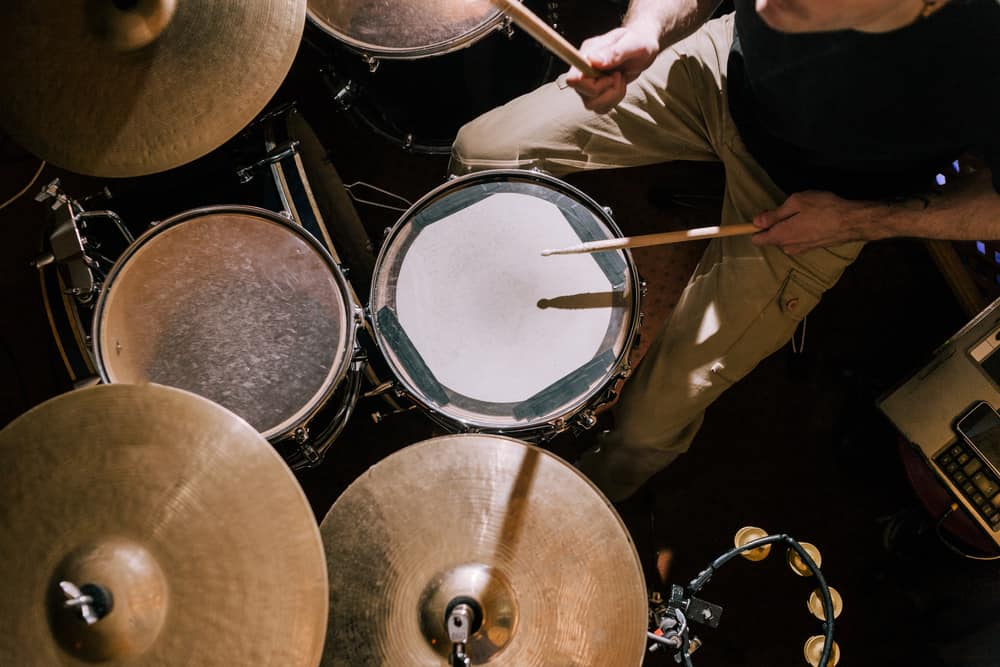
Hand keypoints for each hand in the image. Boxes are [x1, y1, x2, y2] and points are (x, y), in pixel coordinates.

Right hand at [565, 24, 660, 113]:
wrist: (643, 48)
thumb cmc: (637, 42)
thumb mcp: (632, 44)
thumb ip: (614, 52)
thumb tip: (593, 61)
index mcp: (587, 54)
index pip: (573, 78)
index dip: (588, 84)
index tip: (610, 75)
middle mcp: (583, 70)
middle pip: (581, 93)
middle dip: (605, 89)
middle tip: (618, 75)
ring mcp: (588, 83)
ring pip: (591, 104)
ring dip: (612, 96)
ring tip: (620, 79)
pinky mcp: (597, 94)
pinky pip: (600, 108)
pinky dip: (614, 101)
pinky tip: (619, 86)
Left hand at [751, 191, 880, 254]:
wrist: (852, 221)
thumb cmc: (824, 208)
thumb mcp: (795, 203)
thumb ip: (774, 214)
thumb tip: (756, 222)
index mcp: (781, 236)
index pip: (757, 240)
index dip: (754, 227)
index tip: (761, 215)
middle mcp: (789, 247)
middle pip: (771, 237)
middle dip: (774, 223)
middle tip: (787, 207)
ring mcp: (801, 249)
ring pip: (785, 237)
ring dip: (788, 225)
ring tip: (803, 211)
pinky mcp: (812, 247)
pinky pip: (798, 238)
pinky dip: (800, 229)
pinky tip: (812, 218)